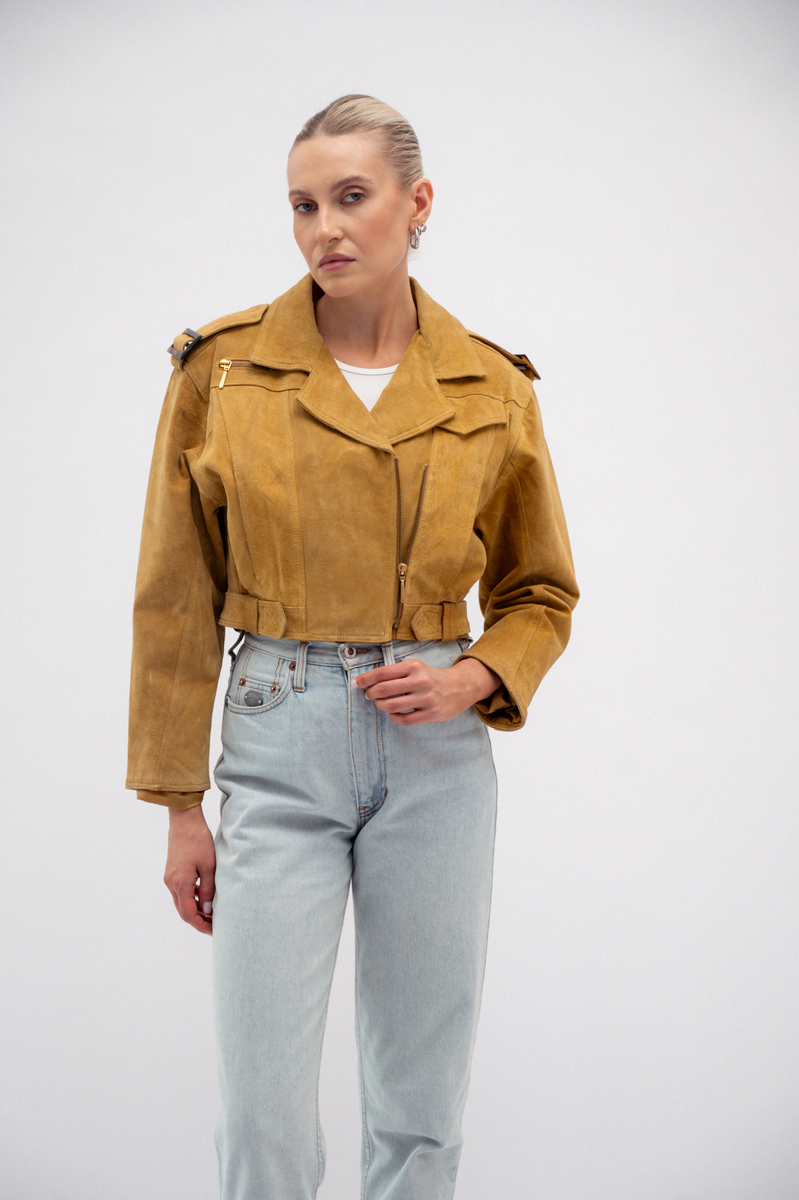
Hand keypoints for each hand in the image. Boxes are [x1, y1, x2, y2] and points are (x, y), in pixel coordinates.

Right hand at [164, 805, 215, 934]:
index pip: (189, 914)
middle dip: (199, 920)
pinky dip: (192, 898)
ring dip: (196, 910)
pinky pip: (181, 892)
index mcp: (180, 883)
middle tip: (215, 925)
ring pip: (182, 902)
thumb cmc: (198, 840)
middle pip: (183, 911)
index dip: (201, 925)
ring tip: (213, 913)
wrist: (184, 821)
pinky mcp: (172, 872)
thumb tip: (208, 909)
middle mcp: (171, 883)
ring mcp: (169, 878)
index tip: (214, 930)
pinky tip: (205, 897)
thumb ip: (208, 889)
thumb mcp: (209, 866)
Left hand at [353, 656, 500, 725]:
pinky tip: (394, 713)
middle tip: (369, 695)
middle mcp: (420, 681)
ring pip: (392, 706)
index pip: (382, 673)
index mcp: (413, 666)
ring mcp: (426, 698)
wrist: (460, 687)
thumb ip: (395, 672)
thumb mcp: (416, 667)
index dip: (365, 679)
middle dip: (371, 693)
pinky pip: (404, 719)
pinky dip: (394, 717)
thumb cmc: (432, 677)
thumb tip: (368, 681)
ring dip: (380, 706)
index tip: (357, 684)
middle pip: (383, 690)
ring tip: (381, 704)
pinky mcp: (431, 713)